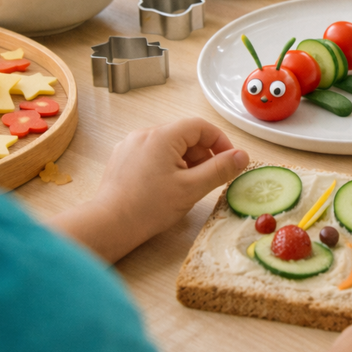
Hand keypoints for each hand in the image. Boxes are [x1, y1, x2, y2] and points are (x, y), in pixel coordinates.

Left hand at [51, 118, 249, 260]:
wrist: (109, 225)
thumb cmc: (148, 208)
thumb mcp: (192, 188)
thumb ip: (220, 169)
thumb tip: (242, 156)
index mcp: (162, 136)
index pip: (200, 126)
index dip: (220, 141)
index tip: (229, 160)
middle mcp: (144, 134)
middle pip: (184, 135)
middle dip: (202, 155)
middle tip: (209, 178)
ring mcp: (130, 145)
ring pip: (169, 145)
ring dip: (185, 161)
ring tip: (187, 186)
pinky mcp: (122, 158)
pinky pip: (153, 153)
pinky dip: (167, 165)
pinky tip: (166, 188)